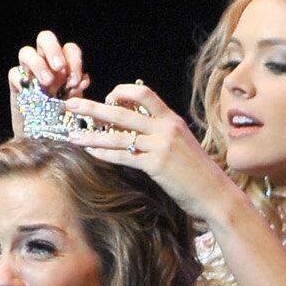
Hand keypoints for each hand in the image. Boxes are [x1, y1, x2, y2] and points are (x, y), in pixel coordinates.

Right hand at [8, 30, 90, 135]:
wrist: (44, 144)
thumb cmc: (62, 123)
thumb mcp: (75, 109)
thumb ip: (79, 93)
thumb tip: (83, 79)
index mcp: (64, 67)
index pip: (69, 49)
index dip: (74, 60)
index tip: (74, 81)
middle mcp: (45, 65)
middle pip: (45, 38)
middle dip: (53, 50)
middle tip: (60, 68)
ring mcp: (28, 74)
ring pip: (26, 52)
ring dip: (37, 64)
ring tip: (47, 82)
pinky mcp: (15, 86)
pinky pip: (13, 73)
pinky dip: (20, 78)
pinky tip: (29, 91)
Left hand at [64, 81, 238, 222]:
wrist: (215, 193)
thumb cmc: (195, 170)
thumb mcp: (180, 142)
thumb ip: (159, 130)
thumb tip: (131, 123)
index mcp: (172, 119)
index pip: (142, 93)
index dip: (120, 92)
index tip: (107, 98)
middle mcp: (166, 128)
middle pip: (121, 111)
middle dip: (92, 107)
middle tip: (70, 105)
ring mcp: (161, 146)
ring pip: (118, 135)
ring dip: (91, 135)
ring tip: (72, 135)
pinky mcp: (156, 166)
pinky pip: (124, 156)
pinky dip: (105, 152)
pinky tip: (91, 151)